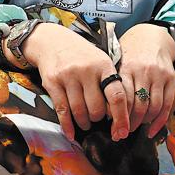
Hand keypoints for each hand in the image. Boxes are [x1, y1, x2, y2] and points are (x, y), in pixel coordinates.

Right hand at [21, 22, 129, 141]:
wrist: (52, 41)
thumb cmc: (82, 56)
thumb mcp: (101, 62)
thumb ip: (111, 84)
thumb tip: (120, 115)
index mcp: (103, 66)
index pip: (117, 96)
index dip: (121, 117)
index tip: (123, 132)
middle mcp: (86, 71)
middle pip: (96, 108)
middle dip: (98, 120)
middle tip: (98, 121)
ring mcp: (67, 76)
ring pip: (79, 111)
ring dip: (84, 123)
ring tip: (86, 124)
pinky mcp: (52, 82)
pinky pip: (61, 110)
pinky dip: (67, 125)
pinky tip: (71, 133)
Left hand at [118, 23, 174, 136]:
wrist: (151, 37)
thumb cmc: (128, 54)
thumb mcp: (116, 63)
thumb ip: (112, 83)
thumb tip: (103, 110)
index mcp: (126, 68)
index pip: (122, 97)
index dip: (117, 115)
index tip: (110, 127)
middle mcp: (143, 72)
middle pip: (137, 105)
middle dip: (128, 123)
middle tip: (120, 134)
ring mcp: (159, 76)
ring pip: (153, 107)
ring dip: (143, 123)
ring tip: (133, 130)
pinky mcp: (171, 80)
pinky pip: (167, 105)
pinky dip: (159, 122)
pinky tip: (151, 131)